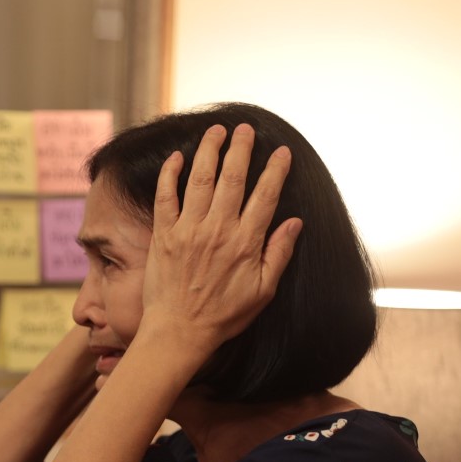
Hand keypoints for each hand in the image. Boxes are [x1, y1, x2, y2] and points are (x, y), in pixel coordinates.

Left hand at [139, 123, 300, 353]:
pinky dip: (170, 174)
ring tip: (216, 130)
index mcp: (245, 243)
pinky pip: (166, 197)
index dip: (275, 170)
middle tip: (246, 129)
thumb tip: (296, 222)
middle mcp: (217, 230)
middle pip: (233, 179)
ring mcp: (188, 230)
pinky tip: (177, 156)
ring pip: (200, 180)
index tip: (281, 152)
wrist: (179, 332)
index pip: (265, 196)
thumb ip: (279, 254)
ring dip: (209, 151)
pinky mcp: (163, 235)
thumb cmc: (223, 316)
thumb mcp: (263, 292)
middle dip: (241, 149)